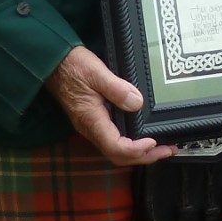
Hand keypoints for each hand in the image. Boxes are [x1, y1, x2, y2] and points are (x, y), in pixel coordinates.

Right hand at [45, 45, 177, 166]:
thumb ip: (117, 88)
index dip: (137, 149)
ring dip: (140, 152)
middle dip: (145, 157)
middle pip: (118, 156)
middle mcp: (91, 128)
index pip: (116, 148)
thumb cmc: (73, 66)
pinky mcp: (94, 120)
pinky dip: (131, 143)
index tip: (154, 141)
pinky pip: (113, 140)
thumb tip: (137, 103)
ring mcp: (92, 126)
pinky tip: (143, 136)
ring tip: (161, 147)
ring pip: (116, 150)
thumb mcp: (97, 72)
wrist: (53, 63)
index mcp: (91, 120)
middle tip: (168, 150)